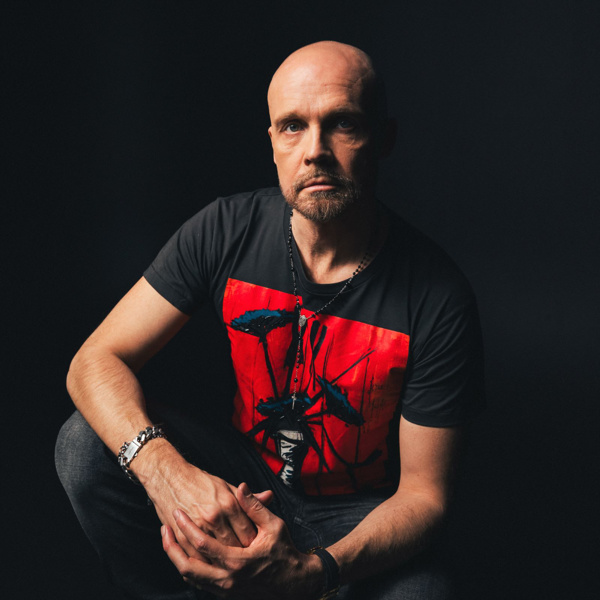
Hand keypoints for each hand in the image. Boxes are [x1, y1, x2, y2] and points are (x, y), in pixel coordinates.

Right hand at [137, 444, 272, 559]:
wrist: (170, 477)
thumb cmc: (199, 481)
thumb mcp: (226, 486)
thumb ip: (248, 498)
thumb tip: (270, 497)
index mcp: (229, 503)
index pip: (249, 531)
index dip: (255, 543)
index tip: (259, 549)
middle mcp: (216, 516)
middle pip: (235, 545)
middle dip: (242, 556)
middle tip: (248, 562)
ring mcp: (198, 527)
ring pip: (217, 555)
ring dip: (225, 563)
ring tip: (232, 567)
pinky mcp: (183, 535)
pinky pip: (198, 557)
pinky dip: (206, 564)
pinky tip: (213, 566)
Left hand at [161, 482, 322, 598]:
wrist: (292, 584)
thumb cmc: (284, 552)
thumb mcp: (274, 526)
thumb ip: (254, 507)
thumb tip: (241, 486)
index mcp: (237, 561)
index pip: (202, 544)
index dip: (187, 527)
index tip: (178, 511)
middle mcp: (227, 579)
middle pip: (187, 566)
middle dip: (172, 546)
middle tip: (165, 525)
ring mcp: (224, 589)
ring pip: (190, 577)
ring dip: (175, 557)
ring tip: (168, 538)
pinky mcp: (224, 593)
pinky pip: (198, 582)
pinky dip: (186, 567)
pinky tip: (183, 552)